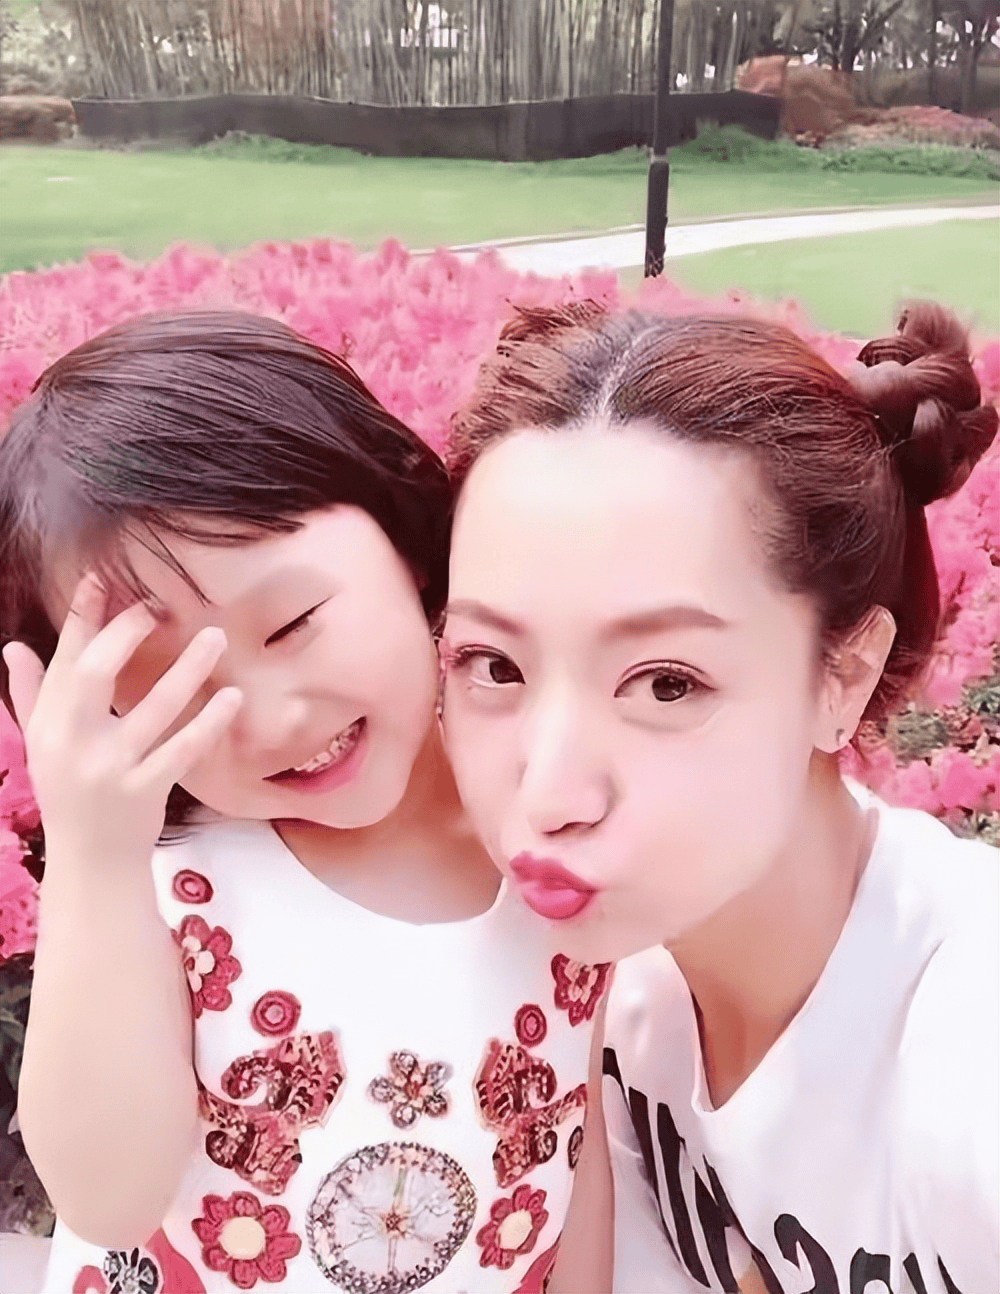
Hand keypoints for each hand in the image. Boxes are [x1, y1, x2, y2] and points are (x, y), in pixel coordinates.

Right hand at [3, 574, 241, 865]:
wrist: (91, 862)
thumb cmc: (68, 794)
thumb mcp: (42, 744)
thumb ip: (33, 694)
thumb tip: (15, 646)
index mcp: (49, 724)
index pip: (65, 659)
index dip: (83, 616)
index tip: (101, 579)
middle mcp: (75, 742)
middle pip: (95, 674)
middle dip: (125, 634)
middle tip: (158, 606)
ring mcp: (113, 768)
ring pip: (152, 709)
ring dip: (186, 669)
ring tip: (214, 637)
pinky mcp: (147, 790)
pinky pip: (183, 749)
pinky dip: (209, 722)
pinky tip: (233, 698)